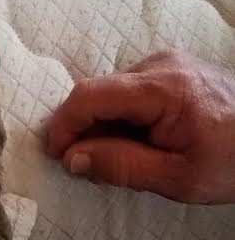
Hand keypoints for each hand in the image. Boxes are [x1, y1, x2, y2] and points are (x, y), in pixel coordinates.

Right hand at [48, 51, 234, 203]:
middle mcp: (160, 64)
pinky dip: (121, 115)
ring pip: (111, 91)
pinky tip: (139, 137)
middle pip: (98, 92)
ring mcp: (165, 61)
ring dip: (103, 124)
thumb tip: (73, 159)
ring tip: (124, 154)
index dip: (64, 124)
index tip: (58, 155)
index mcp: (164, 89)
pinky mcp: (169, 66)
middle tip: (91, 165)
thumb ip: (123, 166)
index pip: (91, 95)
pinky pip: (128, 89)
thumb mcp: (180, 178)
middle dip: (84, 129)